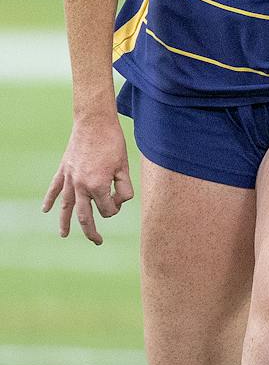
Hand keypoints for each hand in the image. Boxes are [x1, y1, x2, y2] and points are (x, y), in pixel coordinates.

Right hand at [43, 112, 134, 245]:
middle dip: (91, 231)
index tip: (120, 196)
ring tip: (64, 235)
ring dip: (64, 222)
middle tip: (97, 242)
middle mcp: (80, 186)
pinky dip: (49, 200)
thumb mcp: (125, 167)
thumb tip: (118, 202)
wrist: (94, 123)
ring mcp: (69, 179)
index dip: (117, 207)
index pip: (108, 210)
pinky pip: (54, 188)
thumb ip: (123, 188)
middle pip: (84, 216)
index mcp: (98, 186)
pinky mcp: (63, 170)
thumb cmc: (113, 144)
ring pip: (66, 206)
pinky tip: (45, 210)